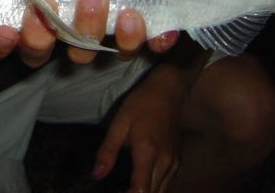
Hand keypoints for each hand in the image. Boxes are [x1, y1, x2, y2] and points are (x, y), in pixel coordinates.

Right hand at [0, 0, 178, 65]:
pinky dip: (150, 41)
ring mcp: (90, 29)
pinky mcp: (129, 29)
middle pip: (40, 49)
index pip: (1, 34)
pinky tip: (162, 30)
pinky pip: (137, 45)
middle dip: (48, 35)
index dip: (0, 41)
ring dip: (96, 33)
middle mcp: (52, 21)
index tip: (5, 29)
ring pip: (86, 51)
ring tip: (115, 5)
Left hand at [92, 63, 185, 192]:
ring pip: (161, 192)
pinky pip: (166, 183)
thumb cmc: (141, 104)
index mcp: (147, 152)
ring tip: (126, 188)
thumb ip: (107, 151)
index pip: (140, 191)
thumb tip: (96, 175)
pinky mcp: (178, 161)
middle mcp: (164, 162)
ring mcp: (174, 163)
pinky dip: (154, 188)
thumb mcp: (119, 123)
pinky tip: (141, 182)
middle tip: (118, 190)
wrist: (168, 91)